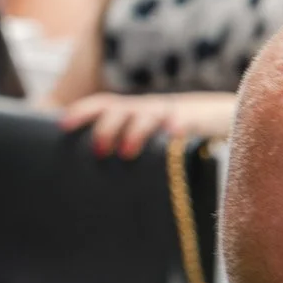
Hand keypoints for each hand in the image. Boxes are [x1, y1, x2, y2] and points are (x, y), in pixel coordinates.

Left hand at [58, 91, 235, 157]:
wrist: (219, 119)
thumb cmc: (173, 140)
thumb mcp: (146, 139)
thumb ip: (124, 149)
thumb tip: (91, 177)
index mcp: (132, 112)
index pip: (102, 105)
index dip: (82, 112)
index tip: (62, 125)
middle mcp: (147, 110)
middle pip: (119, 109)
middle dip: (105, 127)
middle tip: (98, 151)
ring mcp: (170, 114)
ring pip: (146, 115)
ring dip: (134, 131)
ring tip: (127, 152)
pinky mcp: (196, 122)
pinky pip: (186, 122)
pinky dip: (177, 127)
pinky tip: (173, 134)